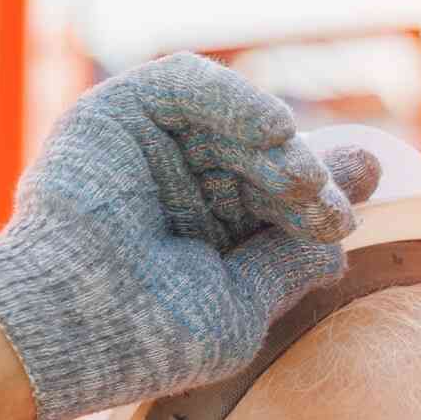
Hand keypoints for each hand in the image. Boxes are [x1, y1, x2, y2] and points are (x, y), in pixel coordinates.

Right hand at [0, 52, 383, 419]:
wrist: (71, 321)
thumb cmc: (149, 335)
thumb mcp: (241, 308)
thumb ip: (286, 267)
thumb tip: (338, 244)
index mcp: (203, 244)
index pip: (273, 207)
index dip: (317, 203)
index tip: (348, 213)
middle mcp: (177, 193)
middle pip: (261, 164)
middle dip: (303, 179)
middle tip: (329, 203)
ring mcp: (148, 151)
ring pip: (232, 126)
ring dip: (277, 148)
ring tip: (301, 179)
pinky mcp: (117, 113)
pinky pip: (187, 85)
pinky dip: (235, 99)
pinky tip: (275, 130)